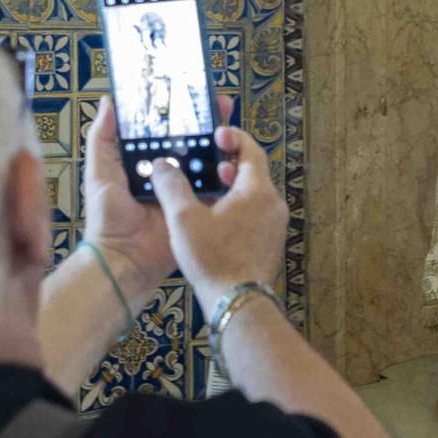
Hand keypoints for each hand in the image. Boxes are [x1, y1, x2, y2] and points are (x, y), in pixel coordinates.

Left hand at [81, 93, 235, 291]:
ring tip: (230, 130)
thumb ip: (103, 138)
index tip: (194, 93)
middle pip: (195, 142)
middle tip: (222, 104)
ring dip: (222, 146)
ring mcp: (188, 191)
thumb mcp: (100, 172)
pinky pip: (219, 190)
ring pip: (210, 163)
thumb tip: (109, 100)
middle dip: (209, 123)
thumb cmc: (107, 215)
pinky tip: (235, 160)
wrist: (123, 259)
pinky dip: (228, 176)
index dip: (182, 113)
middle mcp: (171, 173)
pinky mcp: (201, 209)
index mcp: (147, 162)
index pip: (168, 131)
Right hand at [149, 125, 285, 308]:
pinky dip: (239, 207)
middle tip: (207, 163)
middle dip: (230, 163)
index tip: (215, 134)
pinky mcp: (271, 244)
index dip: (233, 137)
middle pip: (254, 172)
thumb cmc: (212, 257)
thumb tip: (161, 164)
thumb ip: (172, 186)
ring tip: (208, 191)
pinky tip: (216, 219)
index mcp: (257, 190)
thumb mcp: (184, 218)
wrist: (237, 303)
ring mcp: (275, 226)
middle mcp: (273, 204)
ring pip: (255, 194)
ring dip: (233, 187)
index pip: (251, 150)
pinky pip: (256, 214)